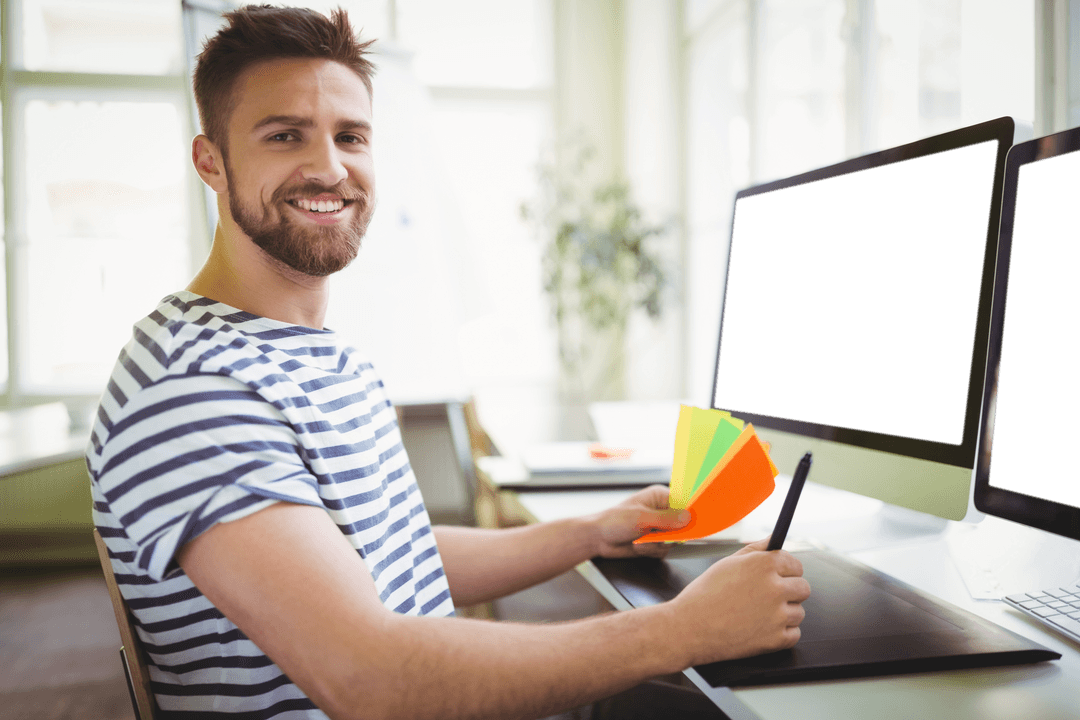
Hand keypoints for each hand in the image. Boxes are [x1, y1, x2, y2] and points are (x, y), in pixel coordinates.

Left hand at [588, 485, 690, 558]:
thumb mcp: (641, 518)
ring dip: (656, 544)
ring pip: (673, 541)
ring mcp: (659, 527)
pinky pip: (664, 550)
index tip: (695, 526)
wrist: (598, 539)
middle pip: (682, 526)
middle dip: (668, 535)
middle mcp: (662, 511)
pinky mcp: (655, 541)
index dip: (691, 515)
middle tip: (654, 535)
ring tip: (639, 540)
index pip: (685, 504)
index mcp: (660, 497)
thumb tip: (688, 517)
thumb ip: (666, 519)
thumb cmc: (614, 521)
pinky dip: (651, 550)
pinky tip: (637, 545)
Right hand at [670, 538, 810, 663]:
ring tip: (759, 614)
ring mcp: (777, 615)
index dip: (787, 570)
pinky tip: (762, 628)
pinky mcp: (776, 640)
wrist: (690, 628)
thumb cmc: (705, 594)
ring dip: (785, 613)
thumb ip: (756, 549)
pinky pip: (794, 634)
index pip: (796, 564)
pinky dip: (782, 633)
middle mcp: (775, 588)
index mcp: (763, 565)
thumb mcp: (728, 563)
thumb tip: (774, 540)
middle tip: (769, 596)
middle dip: (790, 591)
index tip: (780, 576)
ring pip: (799, 612)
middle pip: (803, 588)